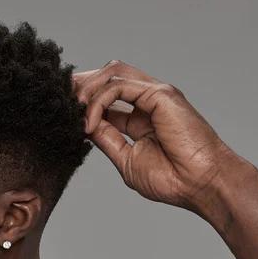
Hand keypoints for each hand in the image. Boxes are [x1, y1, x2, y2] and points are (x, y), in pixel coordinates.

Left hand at [73, 60, 250, 212]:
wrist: (200, 184)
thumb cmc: (172, 179)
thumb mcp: (127, 159)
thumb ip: (107, 139)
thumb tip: (85, 127)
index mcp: (140, 117)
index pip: (106, 98)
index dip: (82, 101)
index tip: (60, 111)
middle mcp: (148, 101)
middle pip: (108, 76)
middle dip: (80, 85)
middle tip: (57, 99)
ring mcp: (155, 95)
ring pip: (112, 73)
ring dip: (86, 89)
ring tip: (71, 110)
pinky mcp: (160, 94)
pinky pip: (119, 86)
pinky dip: (98, 101)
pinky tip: (88, 122)